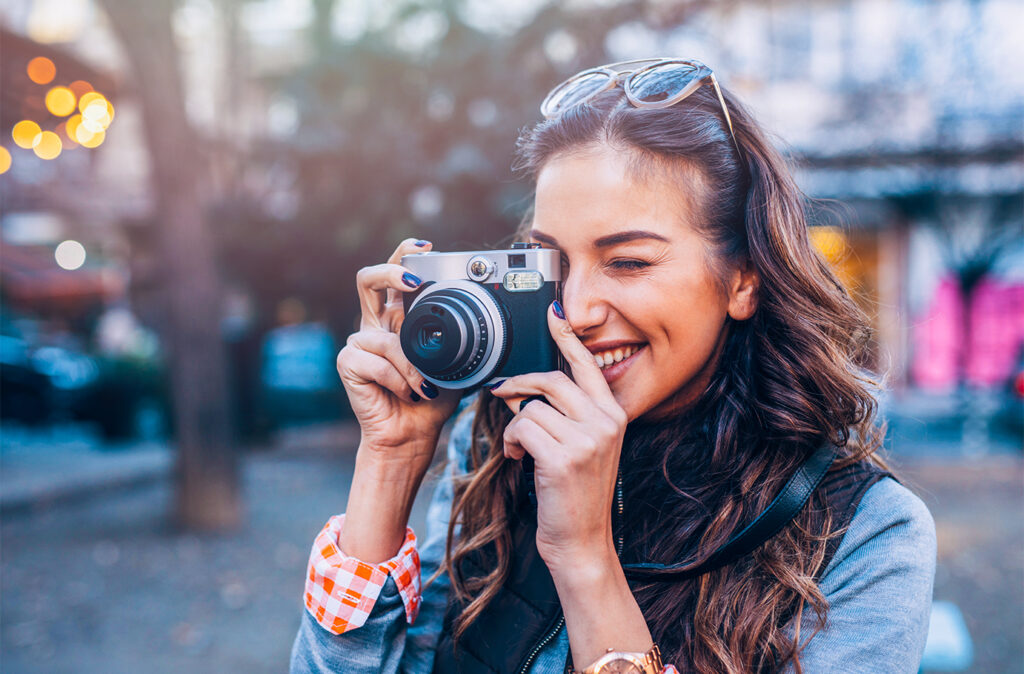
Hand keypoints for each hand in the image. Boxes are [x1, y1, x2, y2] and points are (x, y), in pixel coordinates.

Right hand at [337, 238, 459, 470]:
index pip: (396, 275)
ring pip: (384, 337)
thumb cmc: (432, 398)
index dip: (405, 254)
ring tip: (426, 386)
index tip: (428, 247)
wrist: (410, 434)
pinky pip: (378, 363)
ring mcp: (360, 343)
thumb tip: (494, 324)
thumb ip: (463, 341)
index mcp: (400, 318)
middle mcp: (377, 325)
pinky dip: (400, 381)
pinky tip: (409, 394)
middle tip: (415, 280)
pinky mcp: (349, 364)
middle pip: (368, 279)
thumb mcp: (456, 364)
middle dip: (392, 272)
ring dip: (411, 365)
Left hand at [489, 301, 627, 571]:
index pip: (587, 365)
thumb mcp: (585, 448)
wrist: (582, 541)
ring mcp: (587, 440)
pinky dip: (511, 442)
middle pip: (551, 380)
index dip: (566, 337)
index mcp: (613, 415)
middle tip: (503, 395)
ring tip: (519, 447)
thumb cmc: (575, 494)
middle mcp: (605, 422)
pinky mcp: (564, 457)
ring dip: (515, 426)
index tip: (554, 313)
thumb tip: (526, 384)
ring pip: (531, 407)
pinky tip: (517, 458)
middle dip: (520, 386)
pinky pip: (522, 427)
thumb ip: (569, 414)